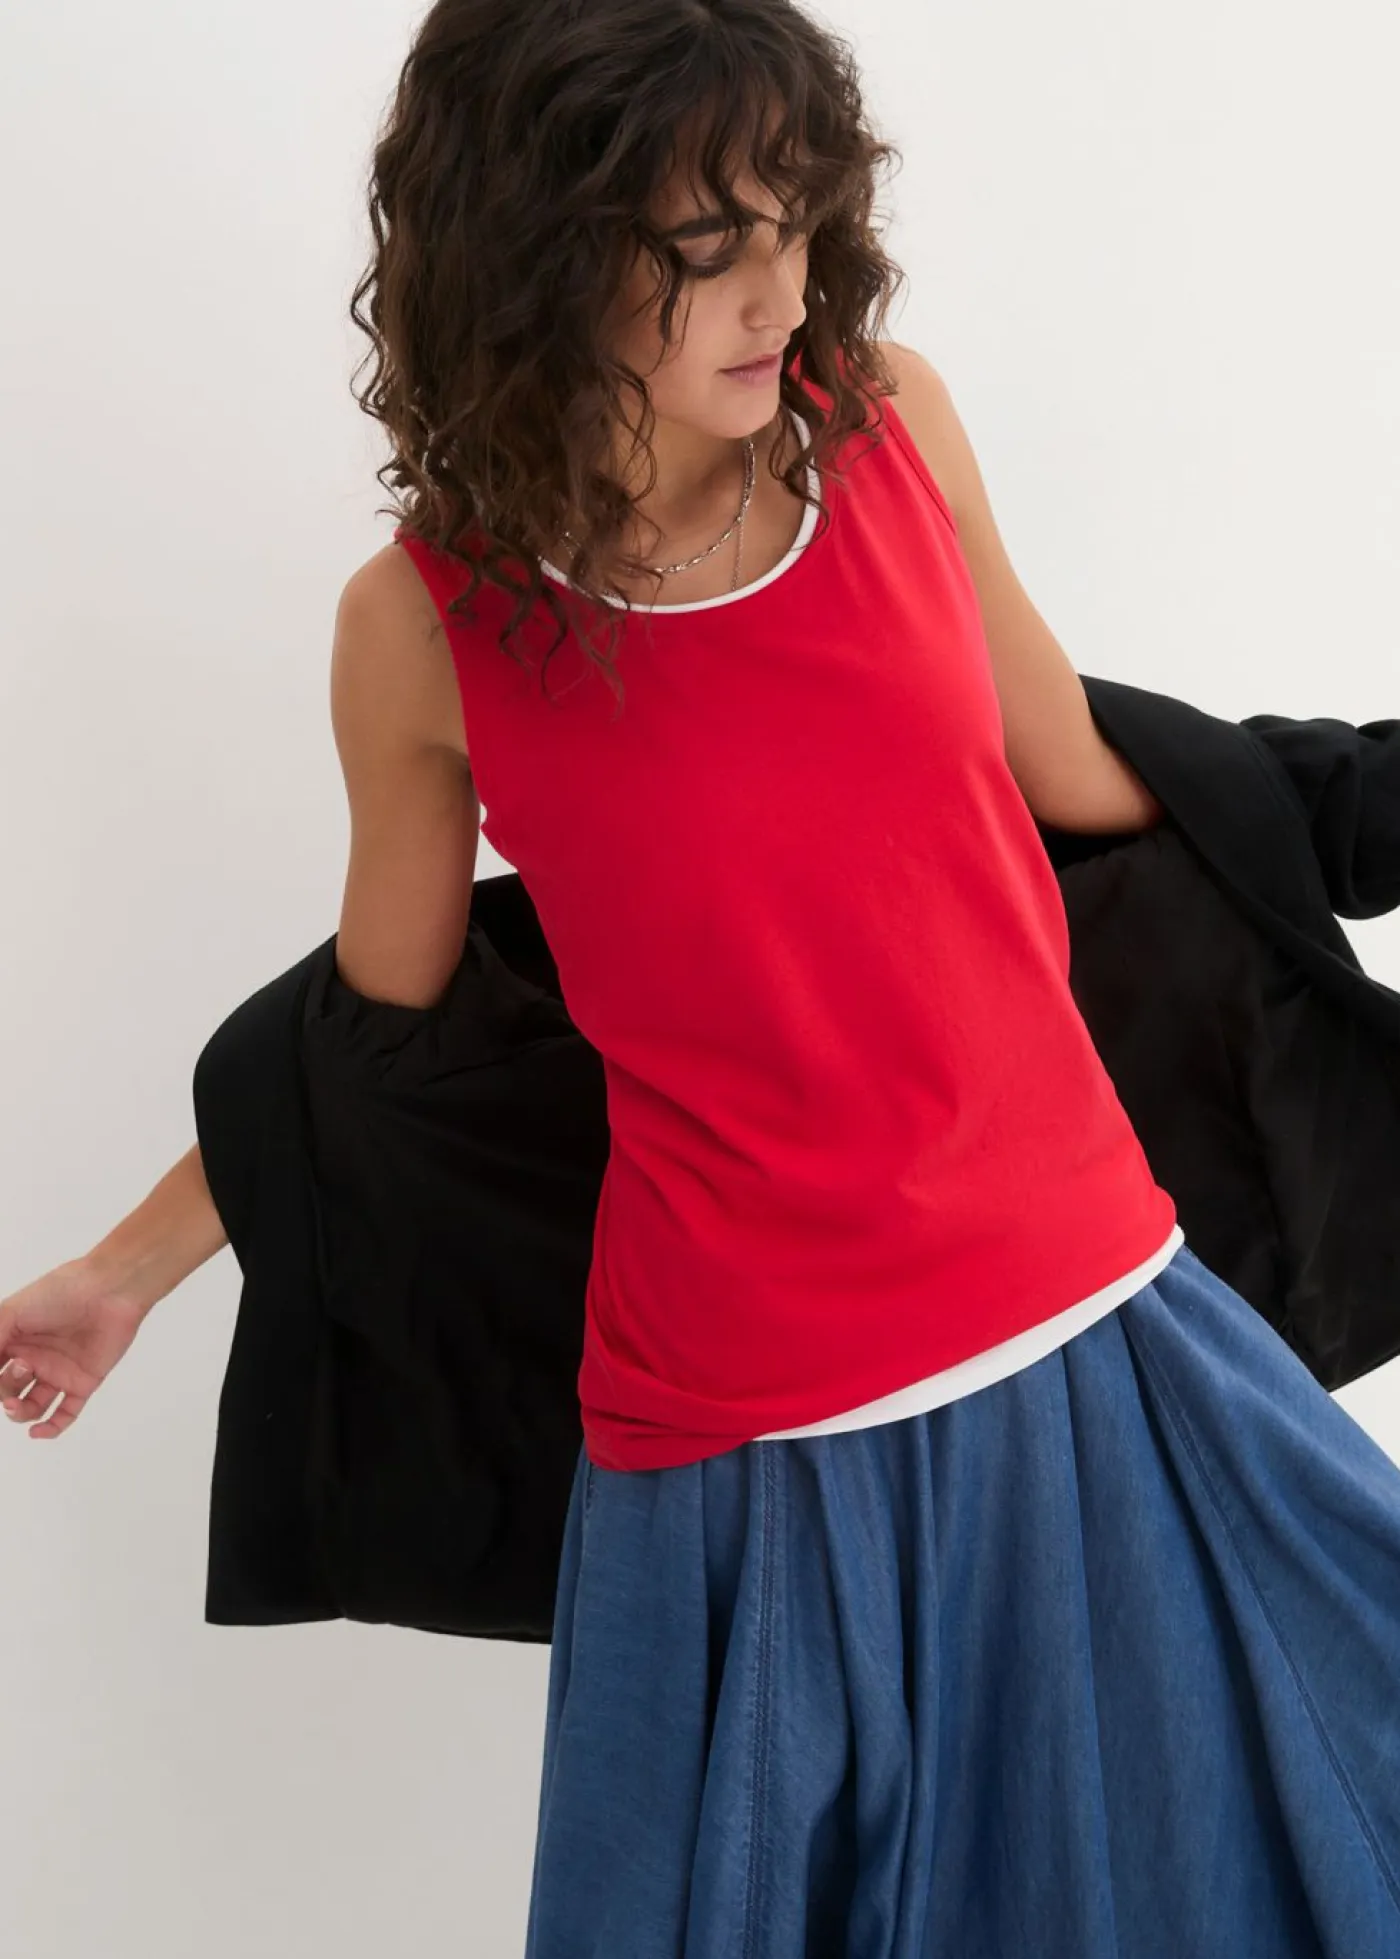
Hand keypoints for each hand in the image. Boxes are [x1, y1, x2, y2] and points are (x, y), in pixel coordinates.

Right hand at [0, 1260, 148, 1440]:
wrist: (108, 1290)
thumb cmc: (60, 1292)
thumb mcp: (12, 1311)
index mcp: (15, 1341)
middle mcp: (34, 1359)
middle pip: (8, 1391)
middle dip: (4, 1392)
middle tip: (21, 1369)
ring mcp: (58, 1372)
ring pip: (32, 1407)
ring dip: (20, 1413)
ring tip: (16, 1406)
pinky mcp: (83, 1382)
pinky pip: (66, 1414)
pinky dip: (52, 1428)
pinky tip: (37, 1432)